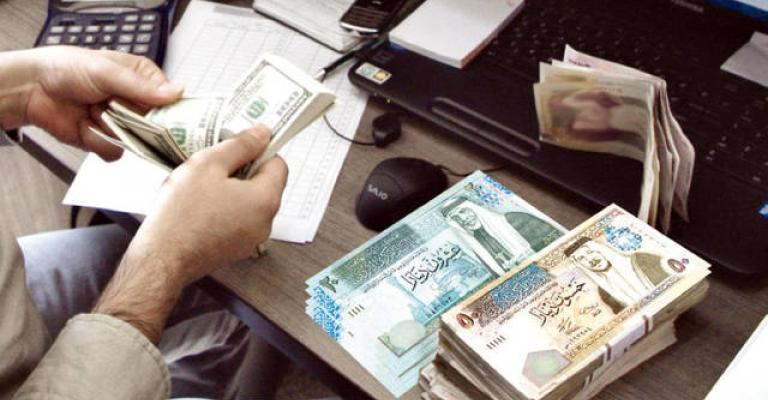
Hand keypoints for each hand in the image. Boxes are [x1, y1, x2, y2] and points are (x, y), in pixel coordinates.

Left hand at [4, 47, 182, 159]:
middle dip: (136, 123)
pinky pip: (115, 152)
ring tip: (93, 111)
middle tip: (119, 111)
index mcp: (142, 79)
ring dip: (112, 129)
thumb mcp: (107, 72)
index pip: (171, 101)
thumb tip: (176, 92)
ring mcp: (122, 123)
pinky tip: (85, 124)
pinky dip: (97, 141)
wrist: (33, 89)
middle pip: (157, 127)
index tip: (164, 118)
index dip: (170, 113)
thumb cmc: (66, 68)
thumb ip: (141, 86)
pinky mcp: (106, 140)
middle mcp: (135, 103)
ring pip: (136, 142)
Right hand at [94, 125, 287, 341]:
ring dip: (231, 190)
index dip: (260, 150)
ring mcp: (251, 239)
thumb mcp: (208, 164)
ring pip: (249, 203)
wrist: (161, 259)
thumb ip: (240, 146)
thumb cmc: (182, 212)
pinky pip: (237, 221)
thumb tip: (263, 133)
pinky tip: (199, 207)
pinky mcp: (235, 250)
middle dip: (242, 170)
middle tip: (214, 164)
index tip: (240, 144)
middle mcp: (265, 222)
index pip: (279, 165)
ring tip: (202, 186)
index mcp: (266, 200)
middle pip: (264, 185)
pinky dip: (224, 210)